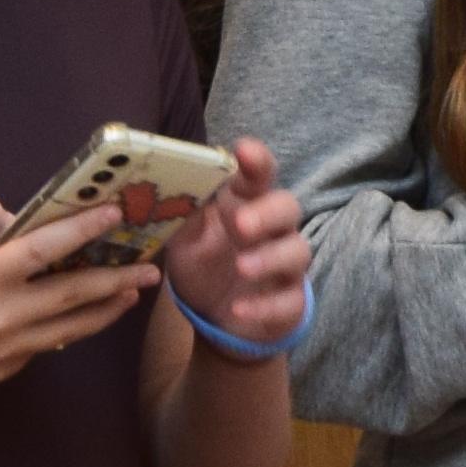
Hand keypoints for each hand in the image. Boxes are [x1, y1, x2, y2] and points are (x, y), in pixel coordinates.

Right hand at [0, 190, 153, 409]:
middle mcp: (0, 320)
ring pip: (69, 330)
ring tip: (134, 292)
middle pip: (74, 296)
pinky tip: (84, 312)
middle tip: (152, 267)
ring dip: (106, 309)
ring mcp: (3, 353)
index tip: (116, 213)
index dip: (85, 229)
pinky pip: (43, 345)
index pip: (47, 250)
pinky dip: (67, 327)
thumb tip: (18, 221)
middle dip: (118, 279)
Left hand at [160, 139, 312, 356]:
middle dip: (267, 213)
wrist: (215, 317)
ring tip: (242, 267)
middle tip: (241, 223)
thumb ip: (183, 216)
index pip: (258, 175)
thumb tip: (168, 191)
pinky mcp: (289, 301)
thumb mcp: (185, 239)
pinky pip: (288, 300)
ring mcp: (285, 265)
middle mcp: (272, 230)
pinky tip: (239, 309)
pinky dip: (265, 305)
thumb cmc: (204, 264)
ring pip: (296, 251)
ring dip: (270, 257)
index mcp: (246, 204)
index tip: (244, 149)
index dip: (256, 160)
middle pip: (287, 208)